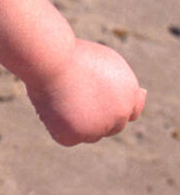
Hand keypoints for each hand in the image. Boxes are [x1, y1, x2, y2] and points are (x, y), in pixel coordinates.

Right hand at [24, 39, 145, 145]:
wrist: (52, 59)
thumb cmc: (72, 55)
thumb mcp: (106, 62)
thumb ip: (122, 83)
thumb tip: (143, 94)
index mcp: (129, 91)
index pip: (133, 111)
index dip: (117, 110)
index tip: (105, 105)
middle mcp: (120, 113)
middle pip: (110, 127)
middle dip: (96, 118)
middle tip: (74, 97)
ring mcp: (100, 127)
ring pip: (89, 134)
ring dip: (77, 123)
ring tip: (61, 96)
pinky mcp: (77, 135)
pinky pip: (68, 138)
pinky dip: (59, 127)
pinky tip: (53, 108)